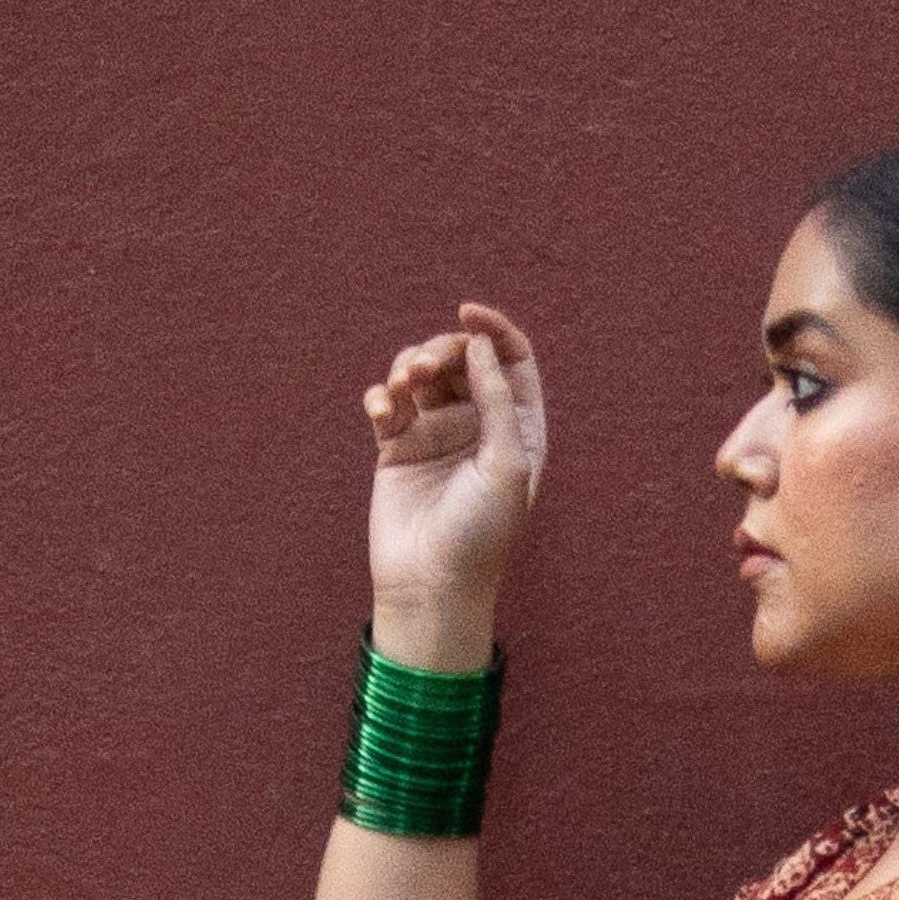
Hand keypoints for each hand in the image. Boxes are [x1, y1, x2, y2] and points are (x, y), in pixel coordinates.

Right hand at [364, 303, 545, 654]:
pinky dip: (382, 396)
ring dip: (408, 365)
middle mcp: (478, 426)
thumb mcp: (506, 463)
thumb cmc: (480, 534)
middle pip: (463, 358)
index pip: (512, 361)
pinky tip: (382, 410)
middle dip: (442, 348)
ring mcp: (437, 434)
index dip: (494, 329)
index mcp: (517, 429)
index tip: (467, 313)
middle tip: (425, 367)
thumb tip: (480, 343)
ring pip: (421, 373)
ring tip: (402, 384)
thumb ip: (497, 399)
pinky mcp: (398, 447)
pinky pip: (388, 403)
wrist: (431, 585)